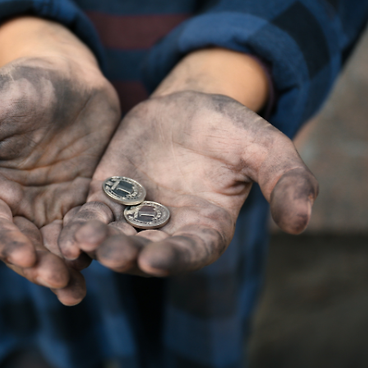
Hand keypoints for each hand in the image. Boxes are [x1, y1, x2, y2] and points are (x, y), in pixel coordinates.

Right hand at [0, 18, 119, 303]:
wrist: (67, 70)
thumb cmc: (15, 84)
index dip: (6, 243)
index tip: (24, 256)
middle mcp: (19, 204)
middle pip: (26, 245)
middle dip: (40, 266)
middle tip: (59, 279)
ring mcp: (55, 204)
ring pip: (58, 246)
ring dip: (66, 268)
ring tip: (77, 289)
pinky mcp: (86, 199)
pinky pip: (90, 229)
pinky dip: (96, 246)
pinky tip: (107, 257)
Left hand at [58, 49, 317, 276]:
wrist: (189, 108)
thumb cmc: (231, 129)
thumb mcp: (263, 146)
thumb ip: (285, 180)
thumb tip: (303, 223)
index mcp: (207, 228)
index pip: (192, 251)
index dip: (175, 257)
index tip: (156, 260)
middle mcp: (168, 231)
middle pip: (146, 251)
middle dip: (129, 254)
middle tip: (111, 254)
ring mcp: (134, 217)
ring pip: (114, 237)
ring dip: (97, 244)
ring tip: (81, 242)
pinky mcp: (107, 197)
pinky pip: (91, 216)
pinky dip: (79, 225)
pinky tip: (65, 230)